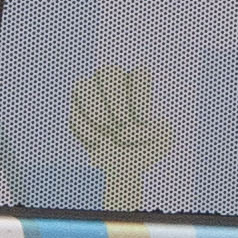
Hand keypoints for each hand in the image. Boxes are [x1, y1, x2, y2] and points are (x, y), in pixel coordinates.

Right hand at [67, 67, 173, 210]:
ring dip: (95, 110)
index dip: (140, 96)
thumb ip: (157, 130)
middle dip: (115, 99)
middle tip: (123, 123)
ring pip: (82, 86)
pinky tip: (98, 141)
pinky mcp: (76, 113)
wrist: (128, 166)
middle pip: (108, 71)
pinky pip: (74, 113)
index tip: (144, 121)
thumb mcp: (163, 140)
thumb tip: (130, 129)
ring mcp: (92, 95)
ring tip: (109, 130)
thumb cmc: (148, 145)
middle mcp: (115, 83)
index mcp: (140, 84)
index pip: (140, 74)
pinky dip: (85, 128)